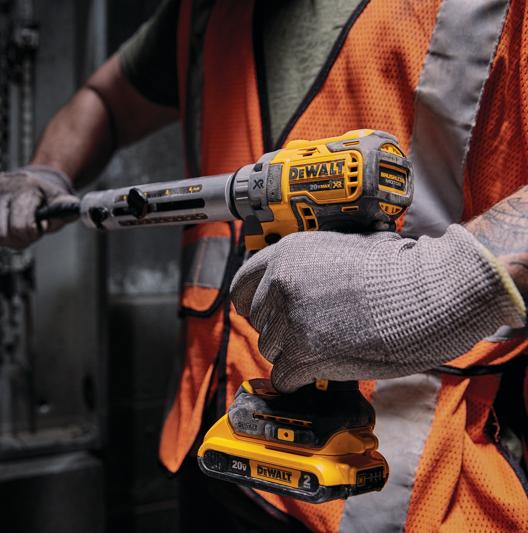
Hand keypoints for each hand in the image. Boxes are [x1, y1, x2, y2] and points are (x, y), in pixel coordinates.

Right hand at [0, 165, 79, 248]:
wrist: (33, 181)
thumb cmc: (47, 198)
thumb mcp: (62, 202)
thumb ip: (67, 210)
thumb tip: (74, 211)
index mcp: (25, 187)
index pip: (21, 227)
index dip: (31, 235)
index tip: (38, 229)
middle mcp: (1, 186)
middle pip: (1, 234)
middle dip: (16, 240)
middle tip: (25, 233)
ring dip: (2, 240)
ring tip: (13, 231)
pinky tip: (2, 230)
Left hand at [230, 225, 524, 391]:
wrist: (429, 293)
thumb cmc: (398, 272)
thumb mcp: (340, 250)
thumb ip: (306, 268)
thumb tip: (287, 287)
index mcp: (286, 254)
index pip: (242, 284)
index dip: (250, 303)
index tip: (257, 314)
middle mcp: (281, 284)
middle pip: (259, 321)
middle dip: (281, 331)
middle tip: (313, 333)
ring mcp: (290, 319)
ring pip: (270, 350)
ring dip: (293, 354)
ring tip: (328, 347)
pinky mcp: (303, 352)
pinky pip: (283, 377)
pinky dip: (299, 380)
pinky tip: (320, 371)